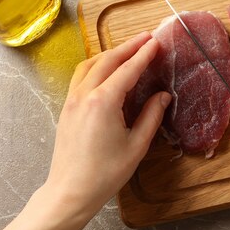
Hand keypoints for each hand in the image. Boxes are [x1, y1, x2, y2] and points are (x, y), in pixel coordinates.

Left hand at [44, 32, 170, 220]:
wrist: (70, 191)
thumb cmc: (106, 173)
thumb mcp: (136, 145)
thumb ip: (151, 116)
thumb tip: (163, 96)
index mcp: (104, 102)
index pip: (127, 70)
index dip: (143, 55)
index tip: (156, 42)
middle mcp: (84, 95)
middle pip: (108, 60)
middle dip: (128, 47)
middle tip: (146, 38)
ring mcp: (71, 100)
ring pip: (90, 65)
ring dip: (110, 53)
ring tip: (128, 49)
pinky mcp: (66, 108)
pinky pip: (80, 76)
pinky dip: (96, 65)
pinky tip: (106, 69)